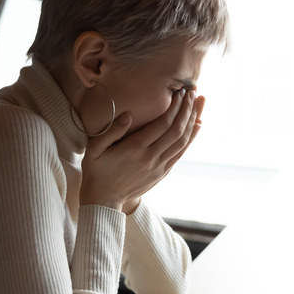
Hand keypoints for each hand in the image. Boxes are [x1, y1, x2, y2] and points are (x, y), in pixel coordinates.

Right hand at [80, 89, 204, 212]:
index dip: (174, 106)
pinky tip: (197, 126)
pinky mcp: (161, 174)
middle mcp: (150, 157)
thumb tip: (128, 115)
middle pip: (176, 130)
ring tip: (198, 104)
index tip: (180, 92)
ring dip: (192, 121)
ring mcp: (158, 167)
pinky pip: (180, 153)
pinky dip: (191, 138)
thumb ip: (111, 131)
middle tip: (193, 92)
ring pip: (182, 142)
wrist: (103, 201)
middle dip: (187, 109)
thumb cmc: (95, 172)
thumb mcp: (94, 149)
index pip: (162, 123)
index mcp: (134, 148)